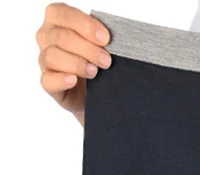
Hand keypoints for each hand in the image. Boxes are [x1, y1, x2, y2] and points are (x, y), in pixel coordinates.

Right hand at [36, 3, 111, 120]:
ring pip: (52, 56)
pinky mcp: (48, 83)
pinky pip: (47, 80)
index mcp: (58, 20)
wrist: (100, 93)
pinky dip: (61, 80)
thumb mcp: (101, 45)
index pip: (64, 14)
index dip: (85, 26)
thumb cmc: (99, 62)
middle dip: (87, 49)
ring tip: (94, 72)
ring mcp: (45, 60)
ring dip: (77, 64)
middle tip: (106, 61)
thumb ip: (100, 37)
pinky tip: (73, 80)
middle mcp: (47, 37)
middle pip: (61, 37)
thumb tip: (110, 37)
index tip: (106, 38)